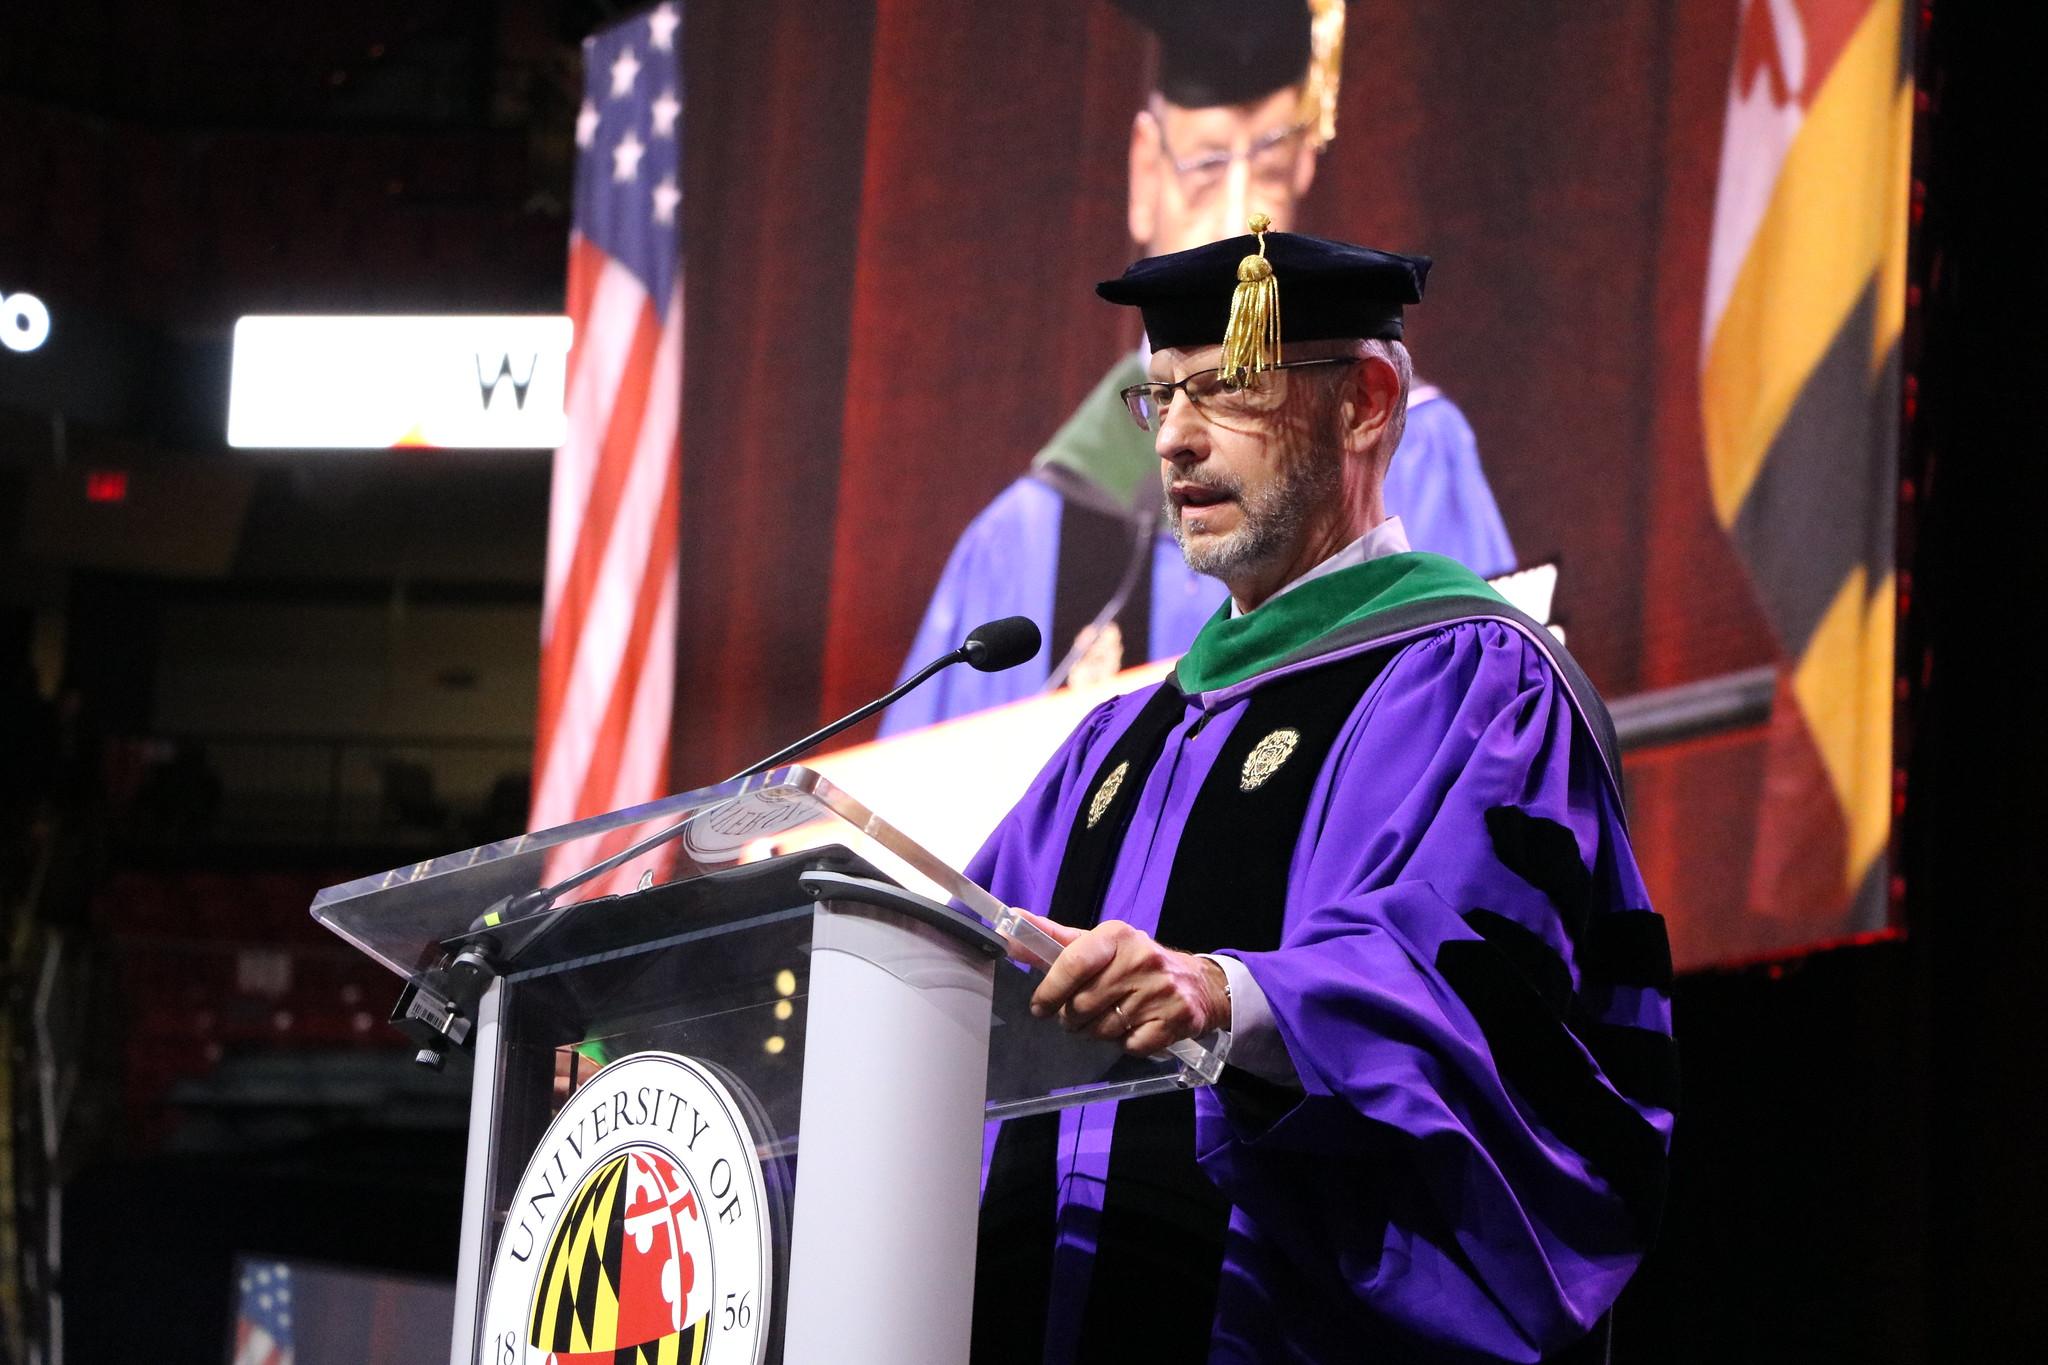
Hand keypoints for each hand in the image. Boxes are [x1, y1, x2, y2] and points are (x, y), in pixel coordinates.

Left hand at [1022, 911, 1230, 1056]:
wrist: (1197, 983)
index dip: (1049, 990)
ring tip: (1107, 1019)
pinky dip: (1125, 1044)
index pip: (1072, 962)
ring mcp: (1160, 990)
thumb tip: (1012, 920)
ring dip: (1097, 1032)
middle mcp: (1140, 959)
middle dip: (1071, 1018)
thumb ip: (1055, 939)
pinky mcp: (1176, 1019)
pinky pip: (1131, 1046)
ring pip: (1103, 1029)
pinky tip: (1133, 1029)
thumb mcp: (1099, 944)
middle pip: (1083, 1005)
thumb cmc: (1135, 963)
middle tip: (1077, 1015)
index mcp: (1116, 936)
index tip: (1039, 1007)